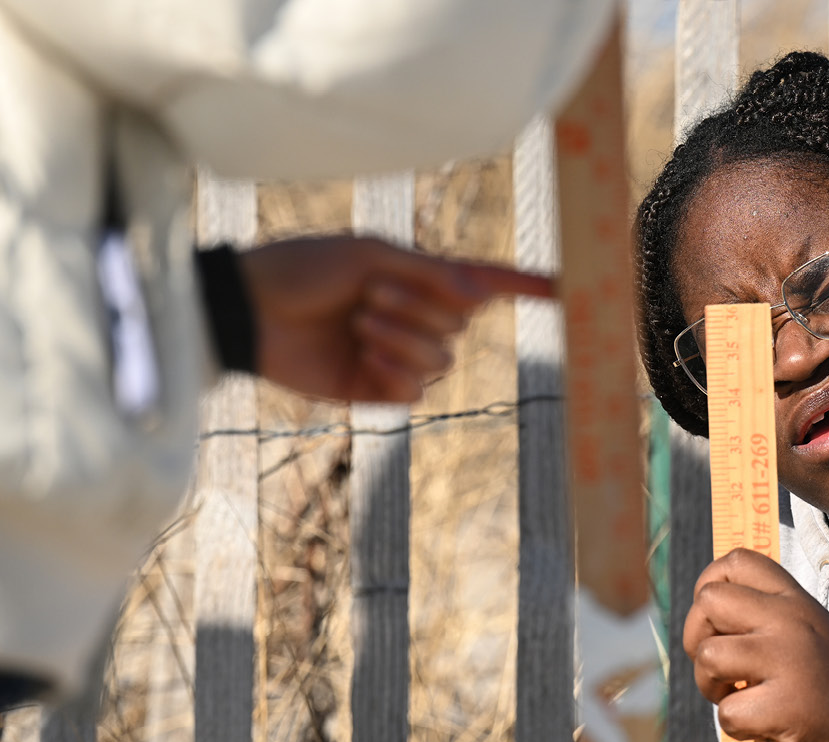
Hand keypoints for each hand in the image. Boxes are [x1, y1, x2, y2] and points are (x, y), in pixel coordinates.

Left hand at [238, 236, 554, 401]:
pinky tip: (364, 357)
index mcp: (419, 277)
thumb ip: (428, 274)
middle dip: (420, 309)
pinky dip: (394, 371)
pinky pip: (415, 391)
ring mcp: (398, 354)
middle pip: (460, 325)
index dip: (530, 287)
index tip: (574, 290)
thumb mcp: (369, 255)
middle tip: (368, 295)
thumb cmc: (302, 268)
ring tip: (358, 325)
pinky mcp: (376, 389)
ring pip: (440, 359)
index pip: (488, 283)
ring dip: (402, 339)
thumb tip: (480, 294)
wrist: (247, 310)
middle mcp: (416, 316)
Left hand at [684, 548, 828, 741]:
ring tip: (743, 698)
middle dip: (697, 638)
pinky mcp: (787, 706)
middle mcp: (793, 620)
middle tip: (722, 669)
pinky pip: (728, 712)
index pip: (736, 561)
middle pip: (709, 600)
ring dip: (712, 686)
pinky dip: (738, 728)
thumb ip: (768, 620)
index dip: (707, 587)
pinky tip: (767, 728)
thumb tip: (705, 618)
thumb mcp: (810, 636)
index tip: (716, 623)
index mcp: (797, 601)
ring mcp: (790, 660)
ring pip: (710, 655)